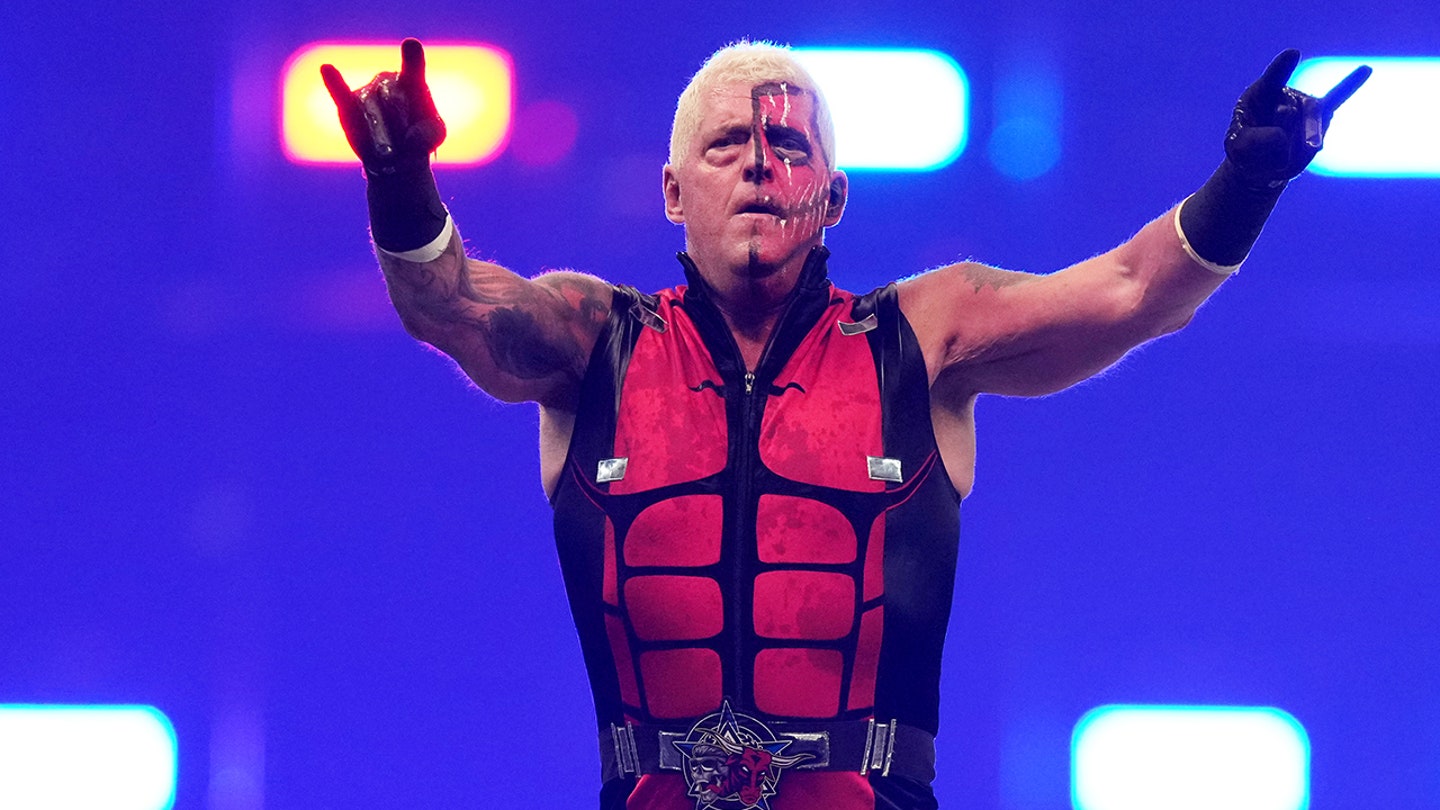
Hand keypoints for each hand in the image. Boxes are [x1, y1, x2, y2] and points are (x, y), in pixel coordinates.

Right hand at [320, 38, 446, 176]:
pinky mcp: (347, 105)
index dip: (412, 58)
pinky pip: (338, 91)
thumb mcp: (434, 137)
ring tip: (390, 141)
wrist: (396, 154)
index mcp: (412, 81)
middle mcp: (388, 80)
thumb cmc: (419, 138)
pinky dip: (333, 82)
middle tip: (407, 138)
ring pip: (373, 110)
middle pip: (393, 100)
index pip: (413, 66)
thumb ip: (430, 134)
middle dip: (402, 126)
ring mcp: (367, 91)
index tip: (411, 45)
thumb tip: (411, 137)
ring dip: (383, 132)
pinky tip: (327, 69)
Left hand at [1224, 49, 1369, 188]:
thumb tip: (1284, 138)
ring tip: (1311, 148)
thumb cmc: (1246, 150)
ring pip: (1310, 123)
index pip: (1271, 80)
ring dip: (1304, 142)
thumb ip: (1255, 140)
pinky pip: (1337, 100)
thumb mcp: (1238, 147)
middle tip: (1268, 149)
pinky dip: (1350, 85)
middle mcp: (1284, 96)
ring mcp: (1303, 107)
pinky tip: (1365, 70)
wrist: (1262, 165)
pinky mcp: (1320, 120)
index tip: (1293, 54)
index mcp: (1260, 95)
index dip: (1282, 68)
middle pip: (1287, 113)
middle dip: (1275, 140)